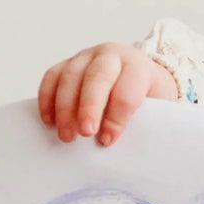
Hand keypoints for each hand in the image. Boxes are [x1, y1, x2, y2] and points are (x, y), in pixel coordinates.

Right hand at [37, 43, 177, 146]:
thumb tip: (125, 147)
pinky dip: (47, 98)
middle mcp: (111, 56)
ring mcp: (86, 57)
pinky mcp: (68, 63)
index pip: (127, 90)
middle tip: (85, 133)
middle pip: (97, 77)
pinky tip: (49, 121)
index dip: (117, 116)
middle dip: (89, 107)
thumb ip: (145, 122)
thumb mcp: (156, 107)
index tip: (108, 139)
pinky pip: (52, 77)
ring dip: (65, 108)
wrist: (140, 76)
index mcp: (138, 66)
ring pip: (71, 77)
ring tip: (67, 136)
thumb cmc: (148, 98)